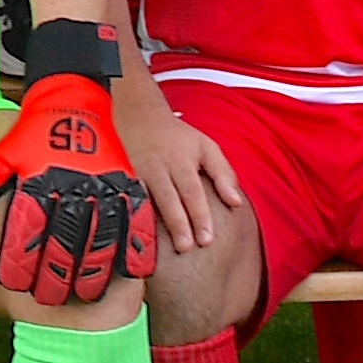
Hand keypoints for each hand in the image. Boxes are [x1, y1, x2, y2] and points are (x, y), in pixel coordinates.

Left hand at [0, 22, 157, 305]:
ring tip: (86, 292)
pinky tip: (131, 270)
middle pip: (64, 243)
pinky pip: (136, 222)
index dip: (19, 261)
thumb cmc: (33, 134)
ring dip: (94, 271)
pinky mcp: (127, 183)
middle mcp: (70, 186)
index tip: (15, 282)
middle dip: (57, 276)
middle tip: (50, 297)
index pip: (27, 231)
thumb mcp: (0, 156)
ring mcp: (103, 185)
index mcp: (37, 181)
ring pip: (101, 240)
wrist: (73, 100)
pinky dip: (136, 248)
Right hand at [123, 85, 240, 260]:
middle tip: (188, 247)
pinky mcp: (127, 176)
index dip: (200, 216)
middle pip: (171, 198)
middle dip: (179, 224)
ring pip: (150, 200)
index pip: (193, 192)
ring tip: (167, 245)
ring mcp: (141, 172)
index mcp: (183, 161)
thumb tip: (236, 203)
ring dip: (159, 223)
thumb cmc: (178, 136)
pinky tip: (138, 231)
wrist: (141, 115)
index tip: (207, 239)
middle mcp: (162, 167)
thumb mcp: (207, 147)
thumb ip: (223, 174)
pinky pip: (131, 197)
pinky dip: (135, 213)